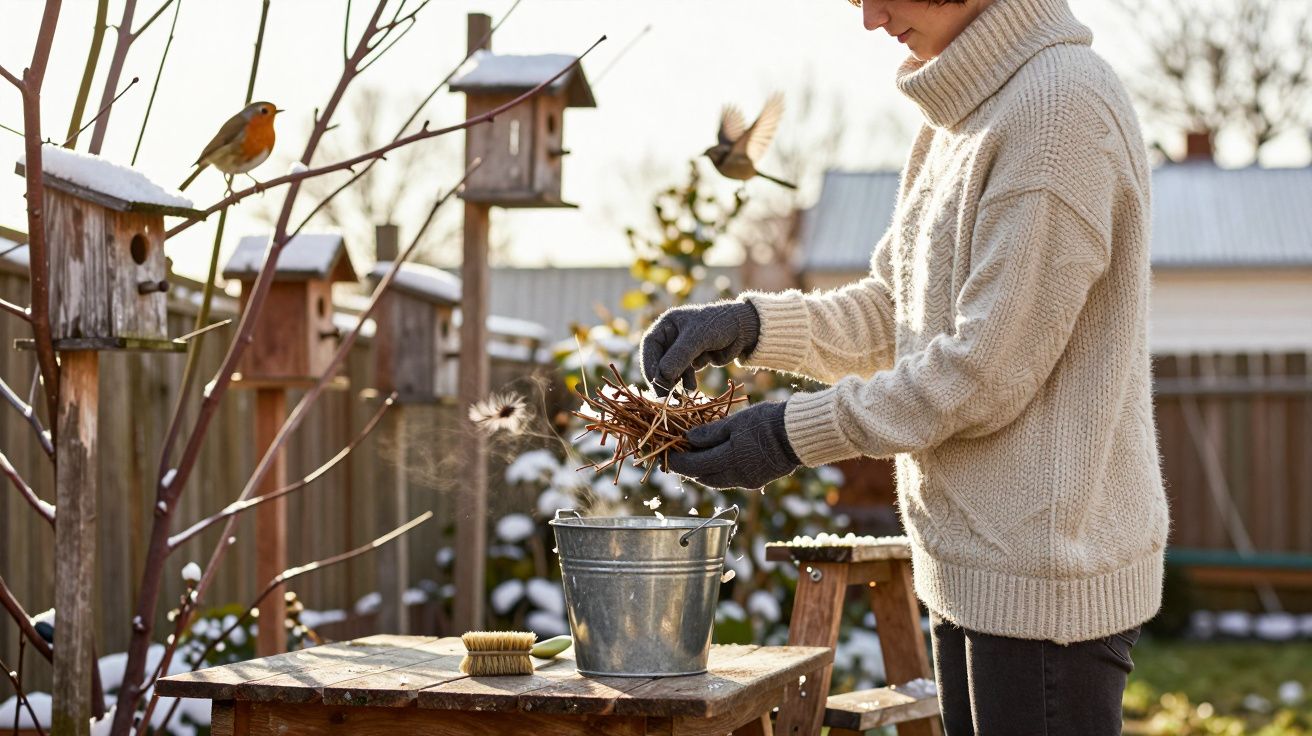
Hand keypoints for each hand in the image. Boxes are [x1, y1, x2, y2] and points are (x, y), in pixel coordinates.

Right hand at [640, 301, 759, 395]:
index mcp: (667, 324)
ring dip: (675, 382)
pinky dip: (686, 382)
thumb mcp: (697, 338)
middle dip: (662, 377)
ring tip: (683, 392)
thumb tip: (660, 377)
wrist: (744, 329)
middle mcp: (671, 336)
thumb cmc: (719, 325)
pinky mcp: (693, 360)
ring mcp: (681, 349)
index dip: (649, 363)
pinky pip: (684, 374)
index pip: (650, 345)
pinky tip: (692, 388)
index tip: (654, 380)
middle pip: (658, 360)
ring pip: (671, 369)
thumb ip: (678, 357)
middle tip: (664, 396)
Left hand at [667, 400, 799, 489]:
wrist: (799, 434)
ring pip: (718, 480)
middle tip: (679, 457)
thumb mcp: (736, 422)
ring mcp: (748, 481)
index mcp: (728, 460)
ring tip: (697, 458)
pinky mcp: (758, 480)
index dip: (678, 461)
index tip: (667, 454)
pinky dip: (720, 471)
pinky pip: (732, 479)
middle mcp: (736, 476)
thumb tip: (689, 438)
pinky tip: (719, 460)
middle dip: (689, 469)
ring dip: (704, 471)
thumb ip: (711, 432)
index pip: (693, 465)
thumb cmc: (767, 422)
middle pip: (704, 477)